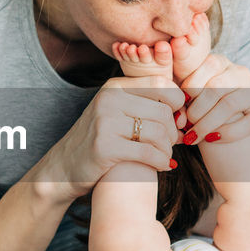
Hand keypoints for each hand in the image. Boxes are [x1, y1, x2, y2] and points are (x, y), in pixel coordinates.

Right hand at [40, 74, 183, 202]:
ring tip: (165, 156)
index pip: (161, 84)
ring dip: (168, 149)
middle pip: (163, 111)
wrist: (64, 167)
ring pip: (158, 132)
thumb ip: (146, 106)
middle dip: (173, 131)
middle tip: (173, 144)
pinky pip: (148, 153)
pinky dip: (161, 162)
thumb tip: (185, 110)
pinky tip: (163, 166)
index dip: (178, 103)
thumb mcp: (117, 114)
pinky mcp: (105, 147)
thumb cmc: (99, 141)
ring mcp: (105, 122)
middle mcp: (109, 99)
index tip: (178, 121)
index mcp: (114, 87)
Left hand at [176, 54, 249, 144]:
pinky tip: (212, 140)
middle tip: (184, 125)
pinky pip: (247, 123)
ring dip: (207, 123)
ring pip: (229, 104)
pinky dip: (226, 133)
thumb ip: (182, 96)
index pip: (206, 65)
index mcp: (221, 63)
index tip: (179, 105)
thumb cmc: (204, 110)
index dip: (190, 87)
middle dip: (196, 109)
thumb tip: (173, 111)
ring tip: (193, 136)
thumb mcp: (192, 97)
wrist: (231, 132)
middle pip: (216, 87)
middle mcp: (240, 73)